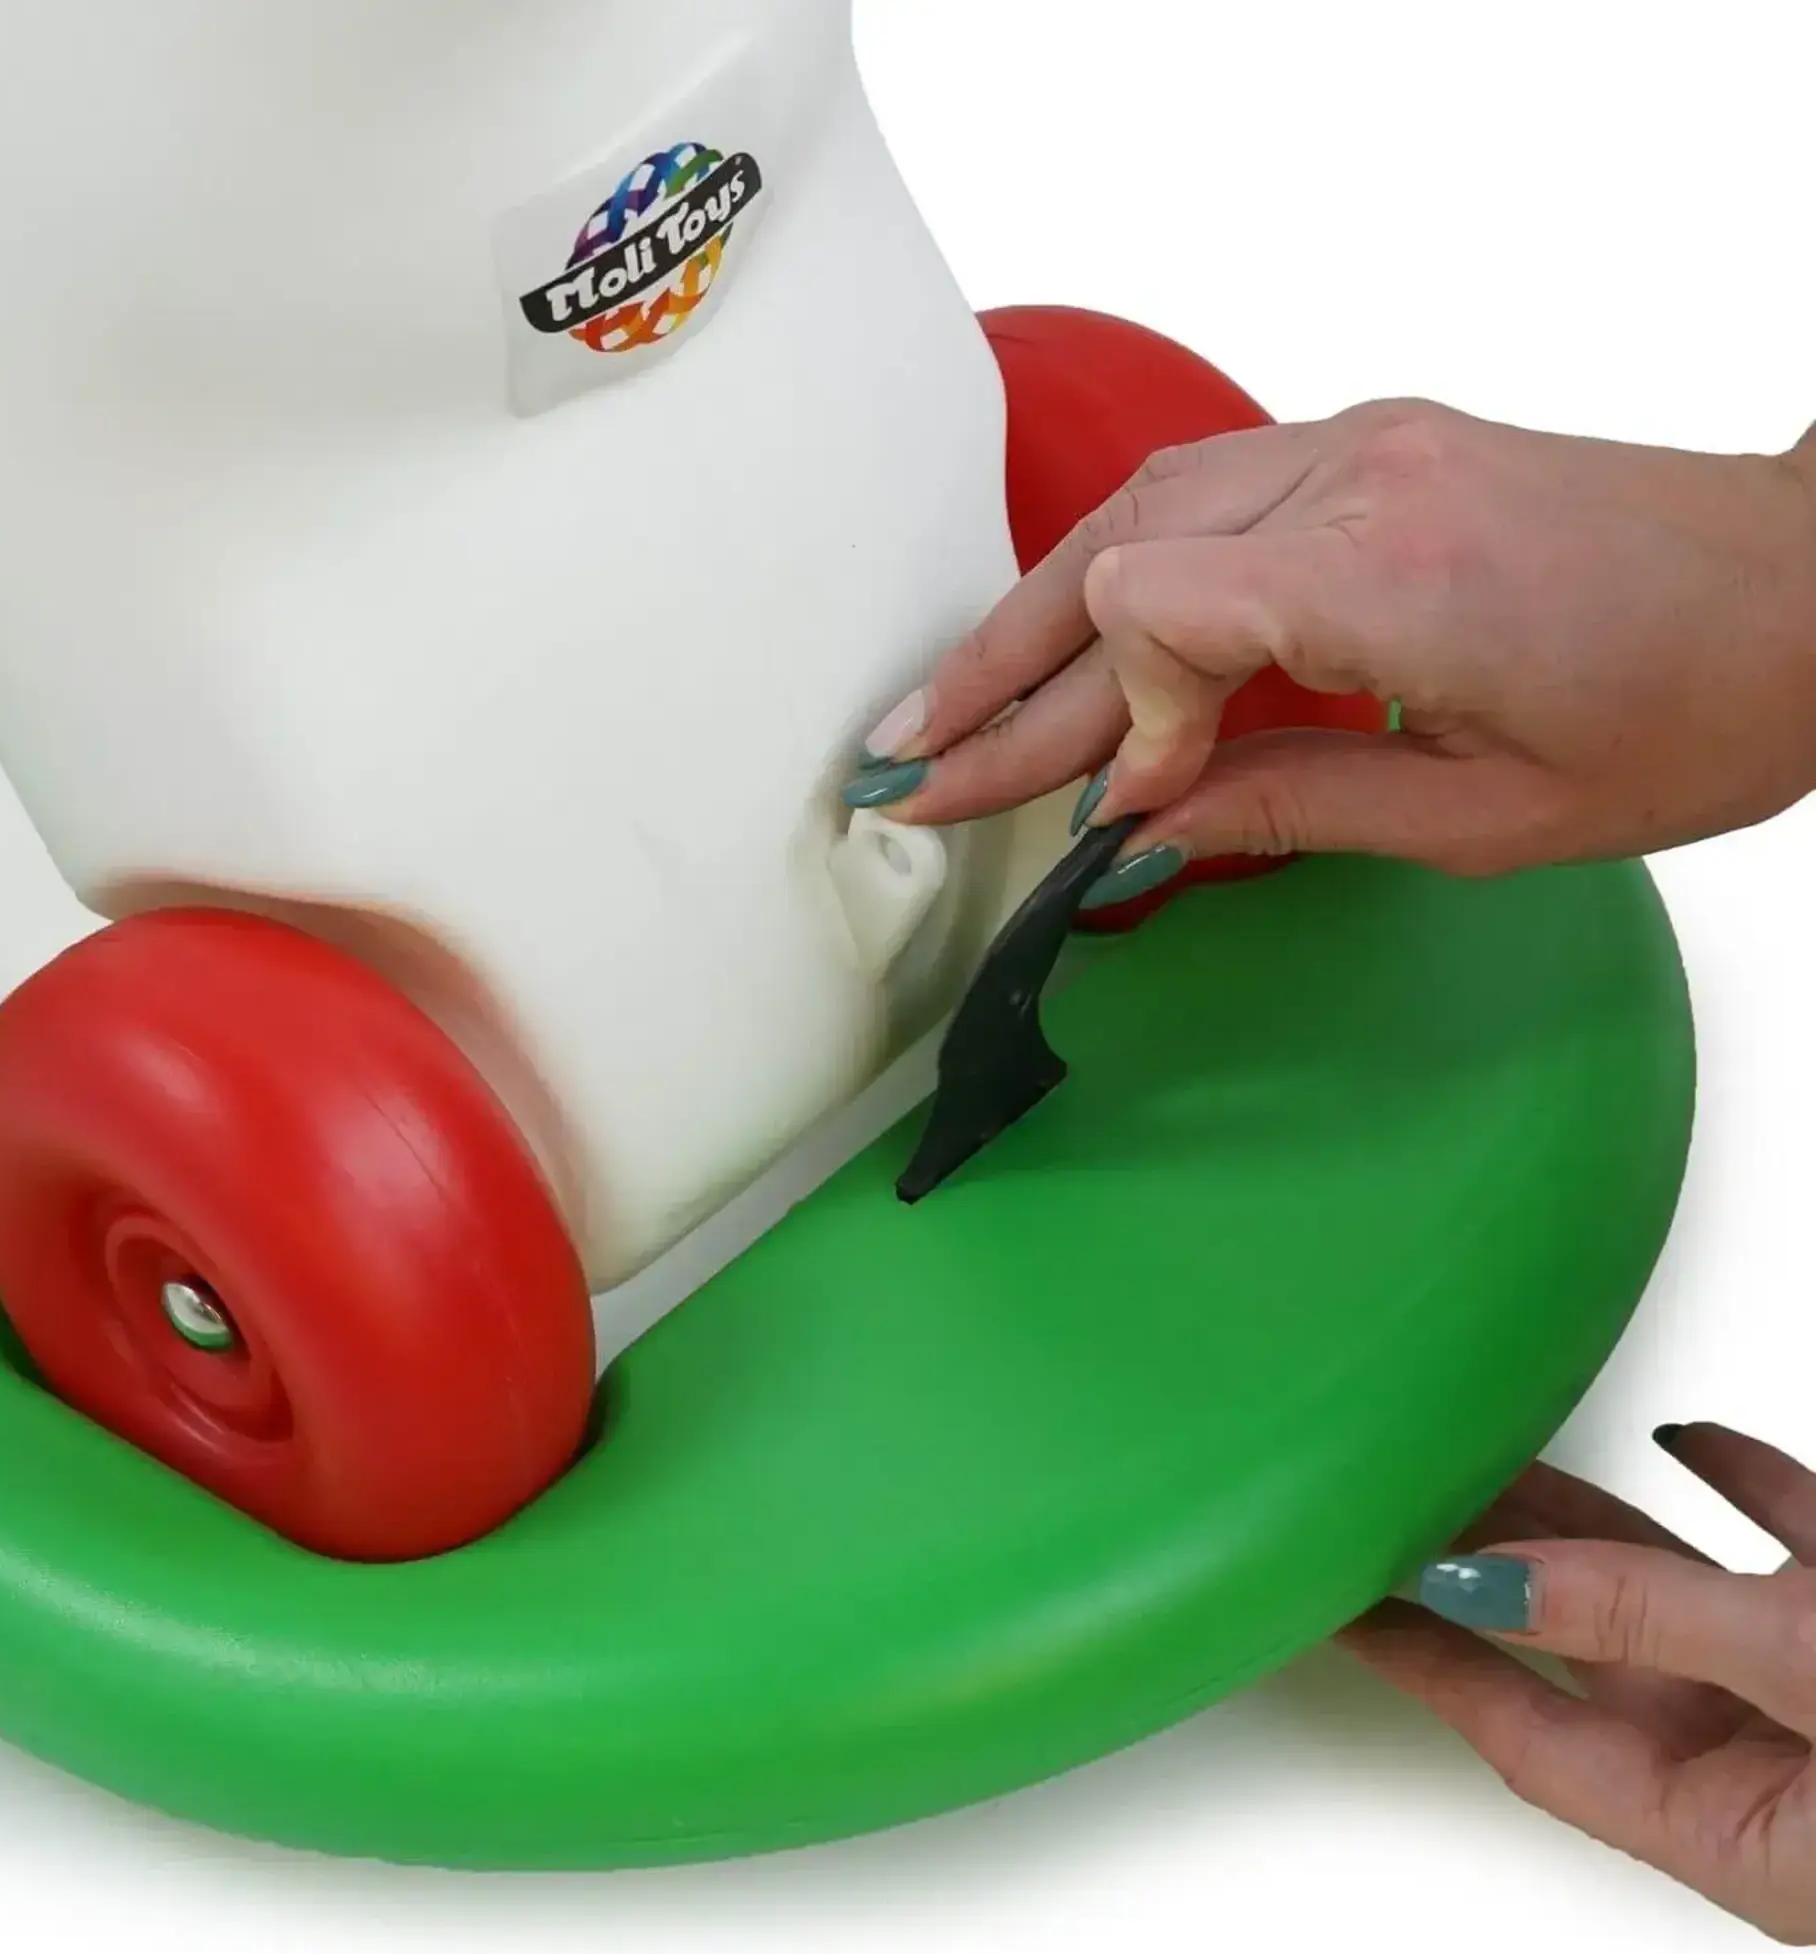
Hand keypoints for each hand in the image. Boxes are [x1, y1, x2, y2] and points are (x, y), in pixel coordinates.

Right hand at [850, 402, 1815, 903]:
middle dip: (1000, 680)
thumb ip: (1290, 809)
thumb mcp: (1488, 815)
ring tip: (948, 704)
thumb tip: (1139, 831)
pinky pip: (1196, 494)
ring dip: (1030, 617)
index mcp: (1397, 581)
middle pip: (1114, 562)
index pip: (1154, 617)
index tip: (1105, 814)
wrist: (1811, 585)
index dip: (1101, 725)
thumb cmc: (1691, 707)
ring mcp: (1362, 443)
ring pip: (1135, 512)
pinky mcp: (1370, 442)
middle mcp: (1361, 482)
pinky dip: (1110, 569)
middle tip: (907, 765)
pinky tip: (1060, 628)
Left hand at [1341, 1425, 1815, 1942]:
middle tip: (1404, 1498)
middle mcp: (1779, 1772)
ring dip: (1595, 1522)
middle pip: (1598, 1654)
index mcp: (1744, 1835)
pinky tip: (1682, 1438)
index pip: (1532, 1740)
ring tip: (1494, 1452)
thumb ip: (1652, 1620)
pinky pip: (1794, 1544)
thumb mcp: (1807, 1670)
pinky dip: (1740, 1487)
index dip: (1428, 1665)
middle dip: (1496, 1565)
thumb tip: (1496, 1584)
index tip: (1343, 1606)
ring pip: (1684, 1594)